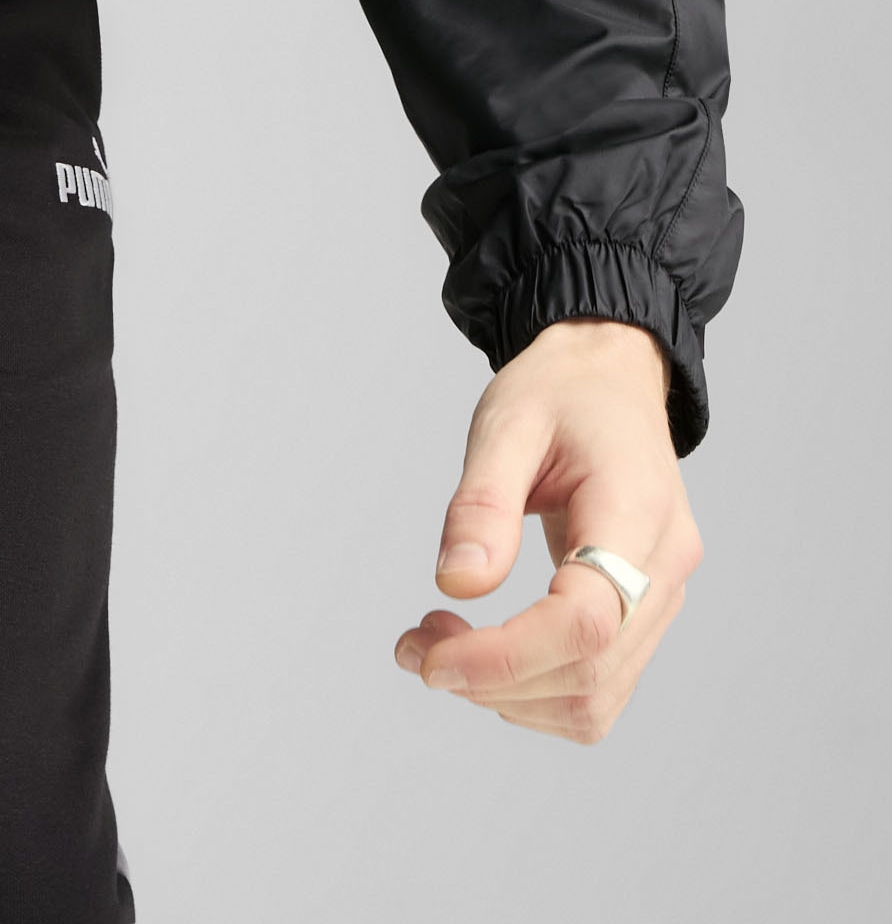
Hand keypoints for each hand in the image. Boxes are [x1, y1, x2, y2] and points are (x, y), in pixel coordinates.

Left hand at [393, 317, 701, 743]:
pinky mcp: (642, 615)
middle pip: (590, 670)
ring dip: (509, 697)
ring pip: (596, 697)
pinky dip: (535, 692)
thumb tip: (458, 583)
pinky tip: (484, 656)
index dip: (508, 656)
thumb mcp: (507, 421)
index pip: (587, 619)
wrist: (610, 381)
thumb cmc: (561, 393)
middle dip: (493, 680)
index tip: (432, 657)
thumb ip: (482, 501)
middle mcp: (664, 565)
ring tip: (437, 647)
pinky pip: (598, 686)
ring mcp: (662, 596)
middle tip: (415, 648)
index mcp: (637, 509)